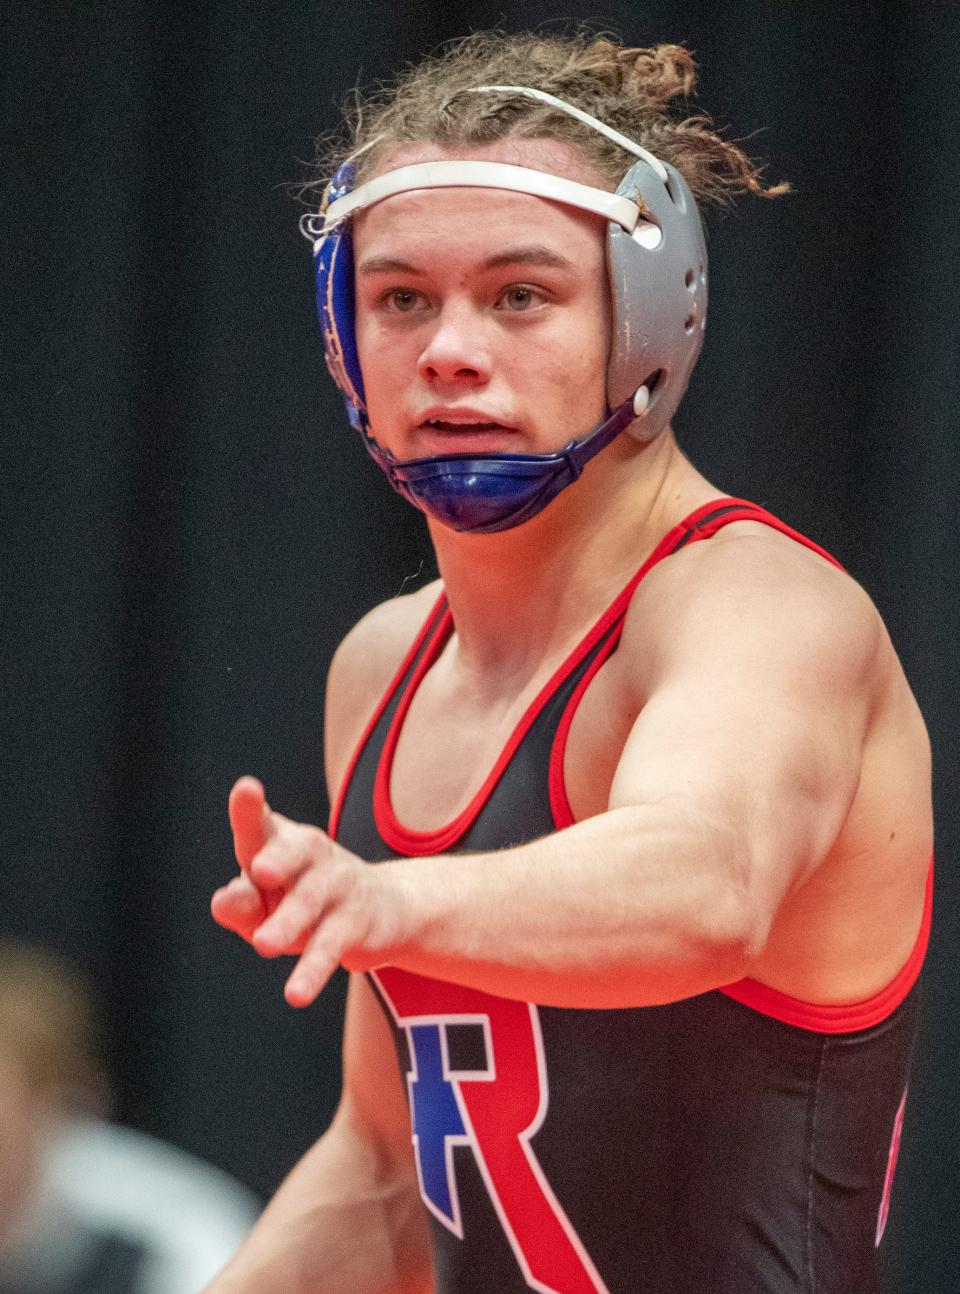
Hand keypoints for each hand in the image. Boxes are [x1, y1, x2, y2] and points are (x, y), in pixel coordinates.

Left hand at [212, 776, 401, 1006]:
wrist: (386, 911)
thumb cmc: (305, 903)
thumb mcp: (268, 904)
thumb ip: (241, 904)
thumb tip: (223, 901)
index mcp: (281, 844)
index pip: (262, 825)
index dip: (251, 808)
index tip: (247, 790)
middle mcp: (312, 856)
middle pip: (295, 851)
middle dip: (280, 857)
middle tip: (260, 870)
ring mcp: (337, 885)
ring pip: (310, 902)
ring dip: (288, 922)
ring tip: (263, 944)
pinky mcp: (356, 922)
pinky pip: (331, 946)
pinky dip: (313, 969)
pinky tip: (295, 993)